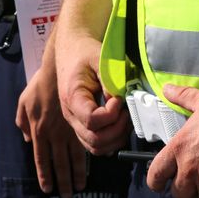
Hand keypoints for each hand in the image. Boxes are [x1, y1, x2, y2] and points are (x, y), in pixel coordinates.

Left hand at [16, 64, 86, 197]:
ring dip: (78, 172)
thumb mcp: (24, 101)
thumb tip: (27, 139)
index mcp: (39, 130)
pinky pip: (87, 141)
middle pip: (59, 162)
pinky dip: (90, 154)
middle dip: (63, 180)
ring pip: (75, 156)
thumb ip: (22, 121)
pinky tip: (94, 161)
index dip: (44, 174)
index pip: (41, 158)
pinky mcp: (83, 120)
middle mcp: (55, 133)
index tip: (48, 188)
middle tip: (67, 196)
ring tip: (81, 186)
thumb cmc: (42, 83)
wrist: (62, 66)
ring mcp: (70, 128)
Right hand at [56, 35, 129, 154]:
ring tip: (125, 118)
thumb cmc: (85, 53)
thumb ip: (111, 81)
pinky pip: (96, 144)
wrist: (73, 50)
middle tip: (127, 112)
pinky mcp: (82, 125)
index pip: (92, 120)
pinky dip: (111, 141)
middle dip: (118, 129)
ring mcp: (75, 122)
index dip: (111, 114)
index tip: (119, 99)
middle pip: (95, 140)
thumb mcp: (100, 60)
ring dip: (116, 137)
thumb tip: (122, 101)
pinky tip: (119, 124)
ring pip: (96, 147)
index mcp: (73, 97)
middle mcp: (71, 115)